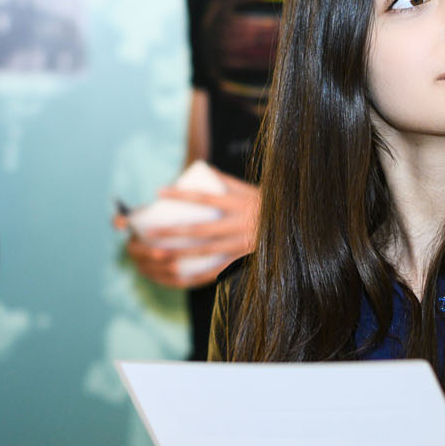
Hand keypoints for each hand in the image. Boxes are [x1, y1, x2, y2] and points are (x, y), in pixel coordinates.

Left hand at [116, 173, 260, 290]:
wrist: (294, 227)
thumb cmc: (268, 204)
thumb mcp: (250, 189)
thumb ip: (226, 181)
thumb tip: (203, 169)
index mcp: (238, 204)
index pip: (204, 197)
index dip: (180, 195)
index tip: (159, 192)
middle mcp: (238, 225)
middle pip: (199, 229)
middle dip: (173, 231)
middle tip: (150, 232)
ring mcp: (240, 245)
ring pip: (205, 251)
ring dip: (180, 253)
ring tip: (158, 253)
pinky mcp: (243, 261)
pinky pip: (217, 270)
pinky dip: (198, 275)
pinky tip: (180, 276)